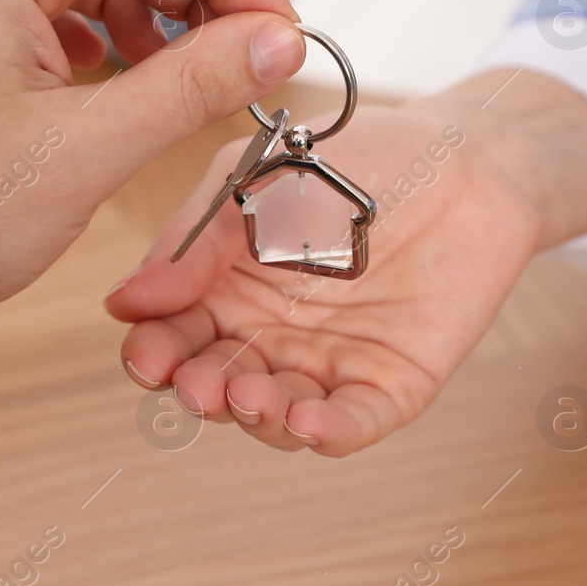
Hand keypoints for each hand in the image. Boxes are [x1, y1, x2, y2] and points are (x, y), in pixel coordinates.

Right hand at [107, 69, 586, 455]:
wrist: (464, 154)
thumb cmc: (352, 157)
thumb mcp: (253, 182)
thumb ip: (194, 241)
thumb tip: (122, 301)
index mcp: (222, 289)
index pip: (172, 335)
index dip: (153, 351)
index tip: (143, 356)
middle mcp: (265, 336)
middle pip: (215, 383)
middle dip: (199, 392)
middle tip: (197, 387)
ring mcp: (326, 363)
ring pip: (275, 413)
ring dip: (255, 416)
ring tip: (250, 398)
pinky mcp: (391, 381)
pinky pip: (354, 420)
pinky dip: (328, 431)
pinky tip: (308, 422)